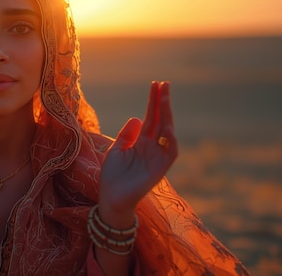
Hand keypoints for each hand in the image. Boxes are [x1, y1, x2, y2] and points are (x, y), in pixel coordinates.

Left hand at [99, 81, 178, 217]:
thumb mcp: (116, 150)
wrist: (111, 197)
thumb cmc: (112, 175)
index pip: (151, 117)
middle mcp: (152, 146)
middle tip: (165, 84)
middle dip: (163, 102)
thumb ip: (127, 134)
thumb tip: (137, 117)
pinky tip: (167, 127)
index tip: (156, 84)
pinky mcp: (160, 169)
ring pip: (167, 132)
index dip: (153, 101)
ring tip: (164, 98)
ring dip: (167, 115)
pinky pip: (170, 152)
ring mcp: (157, 156)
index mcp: (141, 141)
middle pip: (161, 120)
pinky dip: (170, 140)